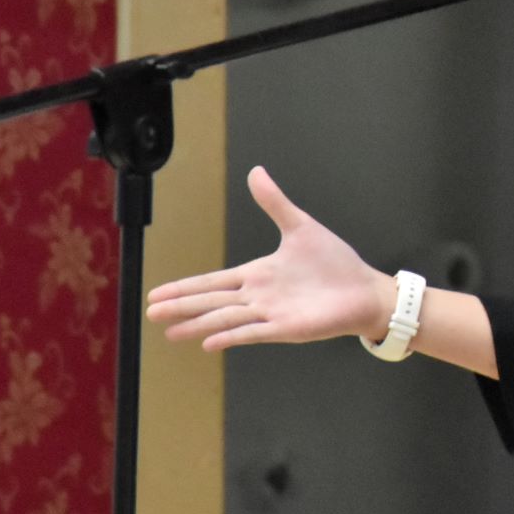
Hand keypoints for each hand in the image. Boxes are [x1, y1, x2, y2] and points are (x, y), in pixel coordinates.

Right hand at [145, 166, 395, 351]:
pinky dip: (231, 336)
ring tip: (169, 332)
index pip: (213, 281)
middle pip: (211, 301)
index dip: (185, 286)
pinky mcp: (287, 328)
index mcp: (258, 274)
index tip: (157, 292)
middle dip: (180, 305)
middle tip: (149, 312)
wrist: (364, 289)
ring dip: (197, 324)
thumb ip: (274, 203)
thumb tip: (255, 171)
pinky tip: (208, 342)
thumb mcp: (300, 226)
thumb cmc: (335, 262)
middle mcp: (258, 296)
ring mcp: (270, 314)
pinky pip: (253, 333)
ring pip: (225, 318)